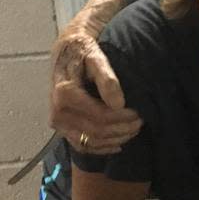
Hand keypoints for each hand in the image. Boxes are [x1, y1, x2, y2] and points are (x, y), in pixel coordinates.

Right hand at [49, 23, 140, 154]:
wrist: (67, 52)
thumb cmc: (83, 52)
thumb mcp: (96, 58)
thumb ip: (107, 79)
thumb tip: (118, 103)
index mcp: (65, 94)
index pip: (99, 116)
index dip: (122, 118)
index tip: (139, 113)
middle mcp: (58, 112)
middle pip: (96, 131)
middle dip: (121, 129)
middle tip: (140, 121)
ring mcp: (58, 123)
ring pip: (90, 142)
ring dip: (114, 139)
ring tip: (132, 130)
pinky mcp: (62, 129)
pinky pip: (82, 146)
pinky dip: (101, 147)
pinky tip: (118, 143)